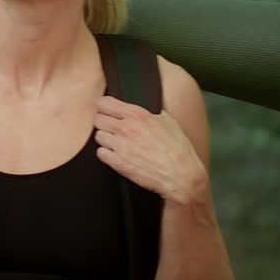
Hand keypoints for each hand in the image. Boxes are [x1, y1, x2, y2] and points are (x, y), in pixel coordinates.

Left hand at [93, 95, 208, 204]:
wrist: (181, 175)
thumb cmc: (178, 150)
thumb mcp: (169, 122)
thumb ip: (154, 113)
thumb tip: (150, 109)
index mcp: (138, 115)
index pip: (105, 103)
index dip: (104, 107)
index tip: (106, 111)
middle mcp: (126, 128)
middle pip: (98, 119)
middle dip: (103, 123)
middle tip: (111, 129)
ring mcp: (120, 146)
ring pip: (98, 136)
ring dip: (105, 139)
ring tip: (116, 143)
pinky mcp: (117, 163)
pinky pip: (100, 153)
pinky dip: (106, 154)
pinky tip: (116, 155)